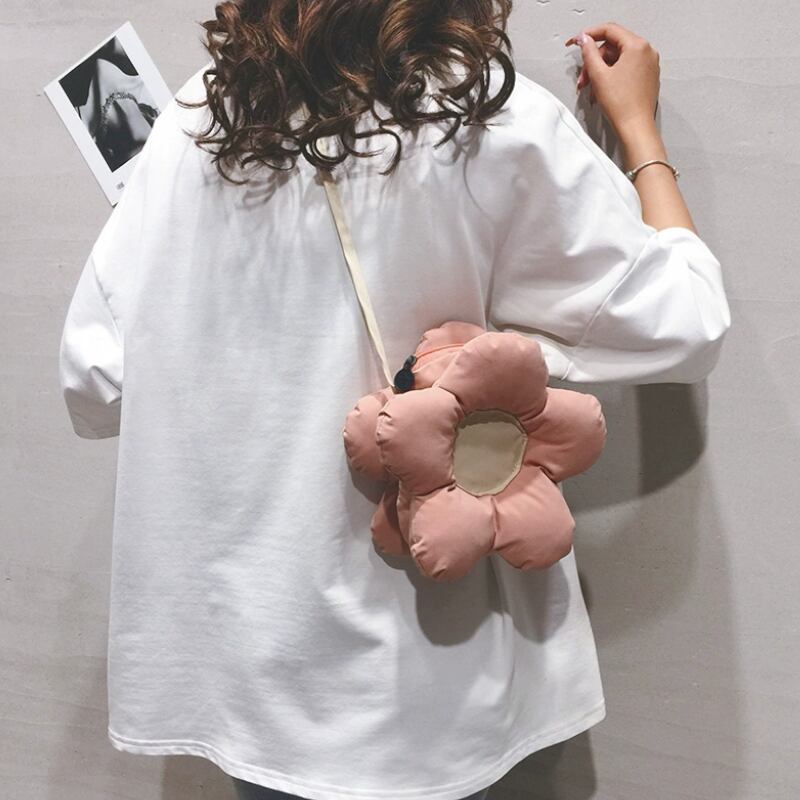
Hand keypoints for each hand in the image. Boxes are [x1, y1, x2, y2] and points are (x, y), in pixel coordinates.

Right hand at [565, 22, 660, 138]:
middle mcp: (646, 52)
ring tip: (591, 88)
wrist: (635, 128)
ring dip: (601, 71)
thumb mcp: (598, 75)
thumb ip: (589, 52)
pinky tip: (602, 90)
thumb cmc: (622, 105)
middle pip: (613, 47)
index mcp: (637, 46)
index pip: (610, 30)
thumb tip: (584, 40)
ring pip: (618, 59)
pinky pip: (626, 69)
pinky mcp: (647, 77)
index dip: (590, 34)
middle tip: (583, 77)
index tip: (578, 41)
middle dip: (594, 61)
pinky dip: (611, 76)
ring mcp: (648, 65)